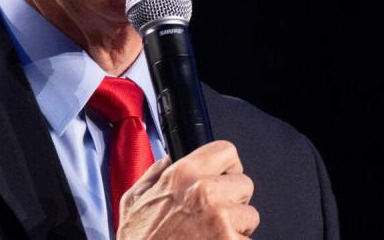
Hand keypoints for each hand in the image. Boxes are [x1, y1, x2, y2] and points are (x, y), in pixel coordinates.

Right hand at [117, 140, 258, 238]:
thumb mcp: (134, 201)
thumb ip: (156, 174)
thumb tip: (171, 159)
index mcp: (182, 175)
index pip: (225, 151)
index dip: (226, 167)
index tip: (222, 179)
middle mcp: (205, 193)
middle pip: (244, 184)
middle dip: (233, 201)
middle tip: (213, 218)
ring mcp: (222, 221)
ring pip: (250, 216)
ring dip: (236, 229)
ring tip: (210, 239)